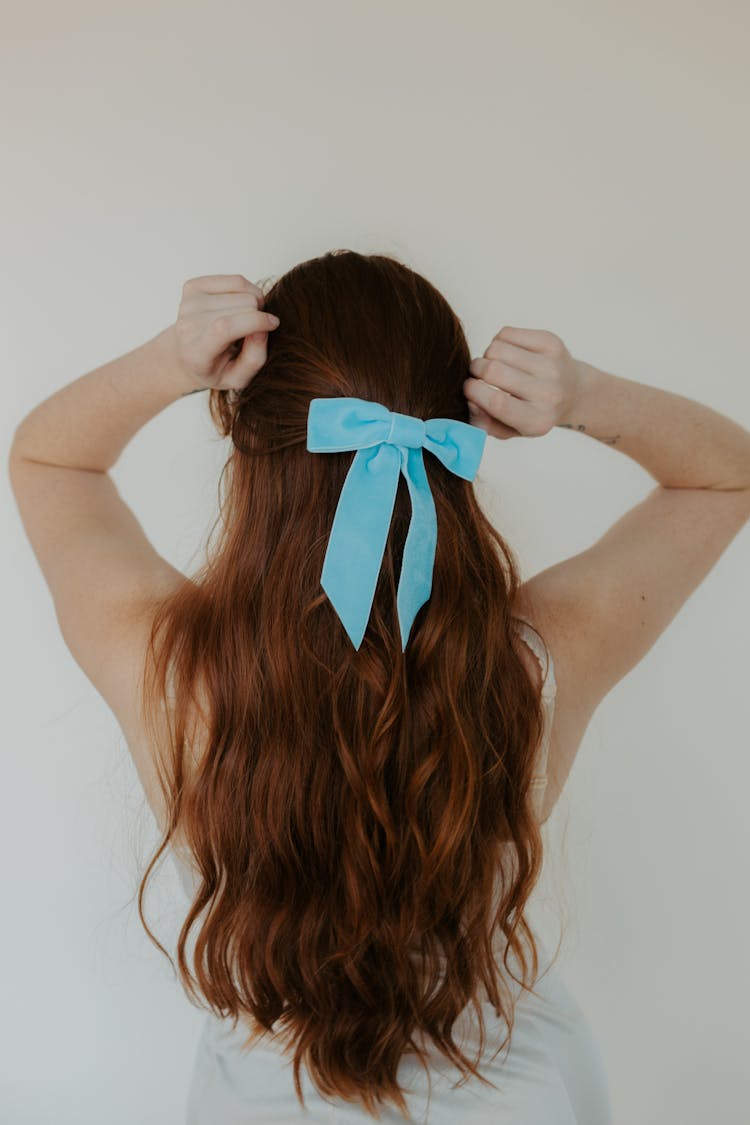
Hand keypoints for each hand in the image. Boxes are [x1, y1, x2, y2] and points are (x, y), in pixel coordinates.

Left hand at [172, 273, 280, 391]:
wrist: (186, 356)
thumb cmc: (217, 369)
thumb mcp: (239, 377)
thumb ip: (254, 358)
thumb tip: (263, 327)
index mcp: (196, 352)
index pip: (225, 327)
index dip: (255, 321)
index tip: (274, 323)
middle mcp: (187, 325)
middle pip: (241, 304)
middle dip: (257, 315)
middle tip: (253, 331)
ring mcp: (188, 303)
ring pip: (241, 288)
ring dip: (252, 303)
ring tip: (245, 320)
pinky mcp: (193, 286)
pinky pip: (235, 279)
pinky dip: (246, 291)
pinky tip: (239, 307)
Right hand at [463, 326, 583, 438]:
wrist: (574, 392)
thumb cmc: (533, 412)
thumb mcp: (510, 430)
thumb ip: (485, 424)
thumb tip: (470, 402)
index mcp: (537, 421)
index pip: (497, 402)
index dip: (473, 391)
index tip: (468, 387)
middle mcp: (548, 394)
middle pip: (493, 371)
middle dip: (476, 369)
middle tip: (478, 373)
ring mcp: (552, 366)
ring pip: (497, 348)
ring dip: (488, 355)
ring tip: (498, 364)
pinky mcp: (551, 343)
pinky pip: (507, 333)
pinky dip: (500, 341)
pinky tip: (509, 353)